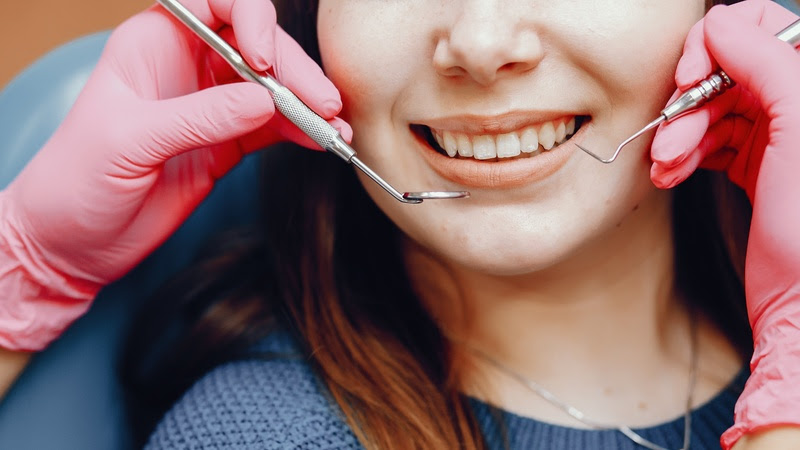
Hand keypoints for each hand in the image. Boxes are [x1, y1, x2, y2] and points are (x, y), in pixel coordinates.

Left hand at [0, 0, 350, 349]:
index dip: (248, 18)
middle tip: (323, 105)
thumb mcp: (131, 140)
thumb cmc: (76, 181)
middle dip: (294, 72)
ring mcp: (212, 105)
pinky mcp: (228, 143)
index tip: (263, 59)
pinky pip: (273, 126)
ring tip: (334, 128)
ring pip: (273, 87)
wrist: (73, 243)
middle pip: (256, 47)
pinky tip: (319, 141)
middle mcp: (188, 66)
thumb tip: (264, 100)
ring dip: (307, 104)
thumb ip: (199, 117)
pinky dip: (300, 132)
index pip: (214, 3)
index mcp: (154, 43)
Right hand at [649, 0, 799, 447]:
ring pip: (711, 108)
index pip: (764, 28)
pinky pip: (709, 141)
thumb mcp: (797, 134)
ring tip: (666, 165)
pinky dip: (684, 154)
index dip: (718, 45)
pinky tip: (671, 173)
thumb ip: (766, 65)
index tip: (690, 76)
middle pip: (728, 71)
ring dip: (680, 134)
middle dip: (689, 104)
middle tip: (672, 137)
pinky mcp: (756, 165)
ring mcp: (779, 136)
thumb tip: (721, 23)